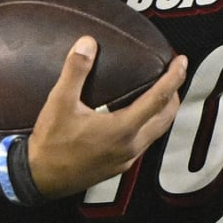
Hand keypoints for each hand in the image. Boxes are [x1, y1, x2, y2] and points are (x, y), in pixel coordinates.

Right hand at [26, 36, 186, 198]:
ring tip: (161, 92)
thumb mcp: (59, 103)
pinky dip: (150, 124)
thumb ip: (75, 71)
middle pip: (166, 117)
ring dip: (163, 111)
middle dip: (174, 93)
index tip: (181, 61)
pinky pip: (145, 142)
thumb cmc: (50, 143)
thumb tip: (88, 43)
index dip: (174, 78)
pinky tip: (138, 116)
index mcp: (122, 129)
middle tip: (174, 74)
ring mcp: (127, 158)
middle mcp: (131, 145)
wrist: (40, 179)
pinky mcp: (119, 166)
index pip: (158, 99)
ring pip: (157, 131)